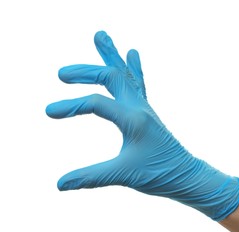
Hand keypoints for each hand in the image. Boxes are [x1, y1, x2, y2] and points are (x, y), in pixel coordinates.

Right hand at [46, 31, 238, 220]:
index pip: (97, 104)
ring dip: (111, 56)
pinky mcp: (146, 112)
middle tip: (62, 73)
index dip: (70, 106)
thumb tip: (59, 184)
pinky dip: (132, 68)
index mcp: (134, 119)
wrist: (186, 175)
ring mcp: (144, 108)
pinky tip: (132, 53)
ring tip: (101, 36)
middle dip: (85, 72)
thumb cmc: (160, 174)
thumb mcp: (123, 175)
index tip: (49, 111)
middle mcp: (140, 108)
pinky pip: (138, 84)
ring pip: (126, 74)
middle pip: (112, 77)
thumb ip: (91, 177)